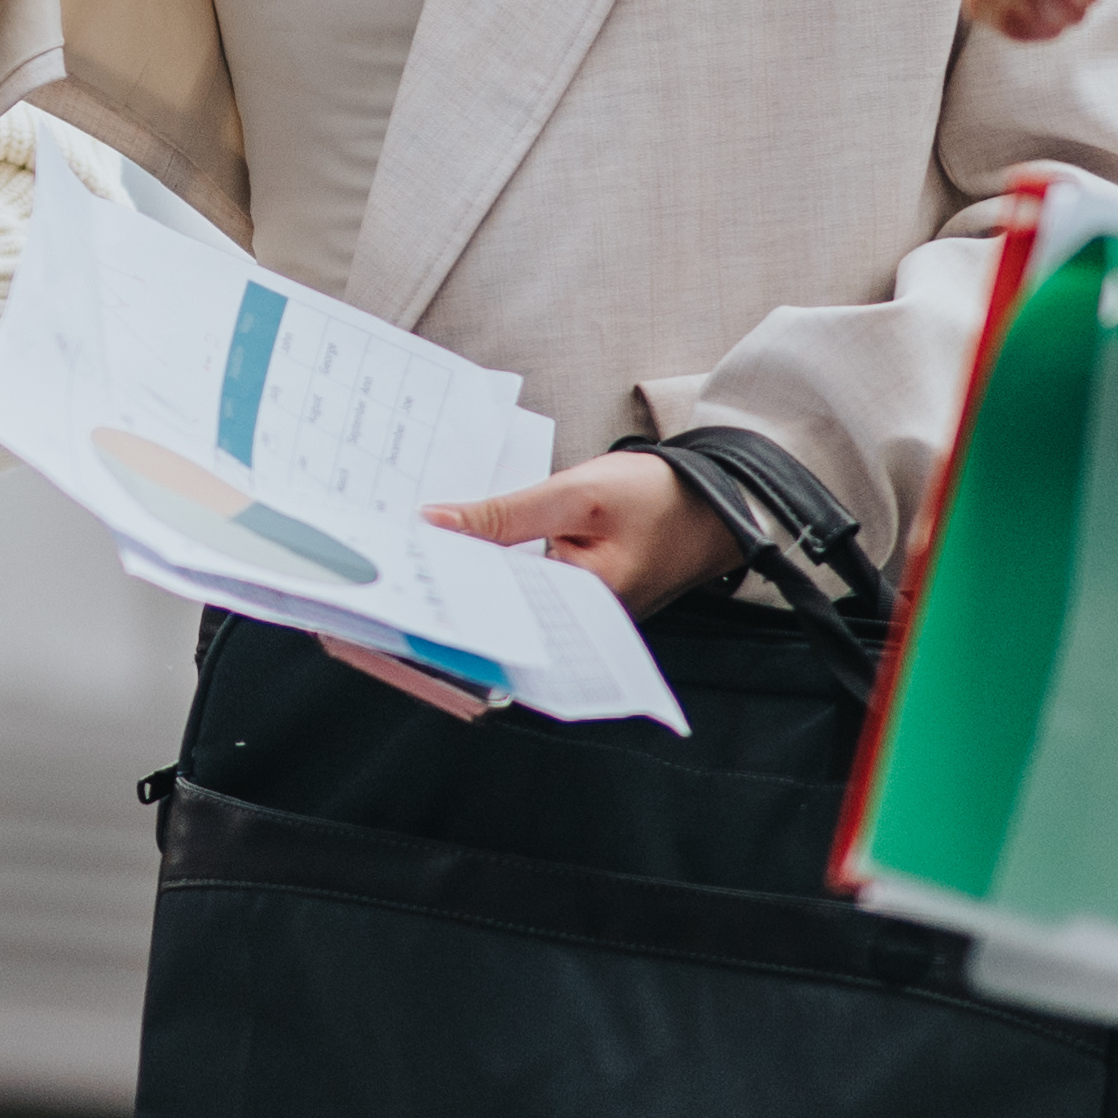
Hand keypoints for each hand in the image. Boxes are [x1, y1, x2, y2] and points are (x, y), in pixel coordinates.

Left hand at [426, 451, 736, 616]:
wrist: (720, 500)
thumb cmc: (661, 495)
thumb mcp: (577, 492)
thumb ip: (505, 514)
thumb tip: (435, 524)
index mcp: (582, 606)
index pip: (493, 603)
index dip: (443, 580)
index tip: (397, 558)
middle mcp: (579, 625)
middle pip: (496, 605)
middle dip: (451, 578)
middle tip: (398, 550)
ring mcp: (580, 614)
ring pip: (509, 596)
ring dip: (472, 570)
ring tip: (425, 545)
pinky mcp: (581, 598)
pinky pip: (527, 586)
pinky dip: (500, 565)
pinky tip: (471, 544)